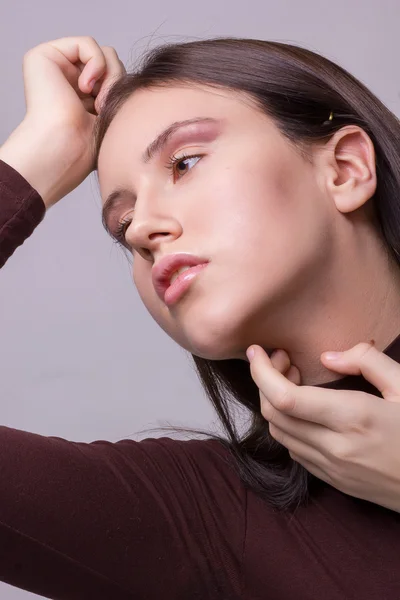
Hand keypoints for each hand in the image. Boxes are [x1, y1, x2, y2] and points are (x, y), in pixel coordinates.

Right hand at [0, 36, 124, 207]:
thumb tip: (135, 77)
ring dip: (109, 77)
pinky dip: (96, 63)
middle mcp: (66, 80)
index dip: (120, 93)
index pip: (115, 78)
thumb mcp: (115, 114)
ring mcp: (54, 67)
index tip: (113, 115)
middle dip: (117, 83)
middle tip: (105, 108)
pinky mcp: (43, 56)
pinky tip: (86, 87)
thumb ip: (120, 91)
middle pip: (111, 63)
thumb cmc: (88, 147)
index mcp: (81, 97)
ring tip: (99, 102)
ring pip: (103, 53)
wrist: (65, 150)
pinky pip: (86, 43)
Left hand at [247, 341, 399, 511]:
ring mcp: (332, 468)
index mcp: (354, 417)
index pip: (285, 398)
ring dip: (274, 403)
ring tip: (294, 381)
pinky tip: (304, 410)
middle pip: (273, 413)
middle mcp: (336, 446)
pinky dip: (287, 424)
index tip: (256, 351)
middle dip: (266, 381)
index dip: (261, 372)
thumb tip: (327, 358)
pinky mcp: (334, 481)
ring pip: (279, 433)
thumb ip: (367, 362)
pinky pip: (294, 450)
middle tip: (284, 360)